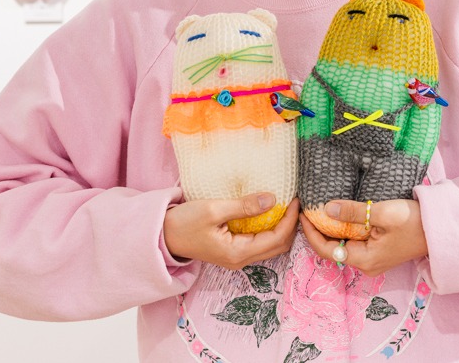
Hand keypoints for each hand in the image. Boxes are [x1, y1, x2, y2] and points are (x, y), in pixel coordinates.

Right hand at [163, 194, 298, 271]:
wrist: (162, 236)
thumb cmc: (184, 222)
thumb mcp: (214, 210)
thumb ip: (244, 206)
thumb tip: (273, 199)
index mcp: (238, 252)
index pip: (277, 238)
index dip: (290, 220)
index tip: (296, 199)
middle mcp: (241, 260)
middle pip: (278, 246)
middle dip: (291, 226)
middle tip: (295, 202)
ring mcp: (237, 258)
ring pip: (270, 246)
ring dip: (281, 228)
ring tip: (285, 205)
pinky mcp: (232, 252)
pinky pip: (259, 242)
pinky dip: (269, 229)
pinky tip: (268, 213)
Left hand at [300, 199, 427, 276]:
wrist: (440, 231)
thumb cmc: (414, 221)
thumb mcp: (381, 213)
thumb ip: (352, 212)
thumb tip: (326, 209)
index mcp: (364, 260)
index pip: (326, 250)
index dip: (311, 233)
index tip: (302, 213)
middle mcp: (366, 265)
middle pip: (332, 249)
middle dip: (318, 230)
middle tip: (308, 208)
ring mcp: (373, 260)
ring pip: (342, 245)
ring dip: (331, 229)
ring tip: (319, 208)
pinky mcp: (379, 251)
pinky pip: (354, 242)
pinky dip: (344, 229)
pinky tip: (339, 214)